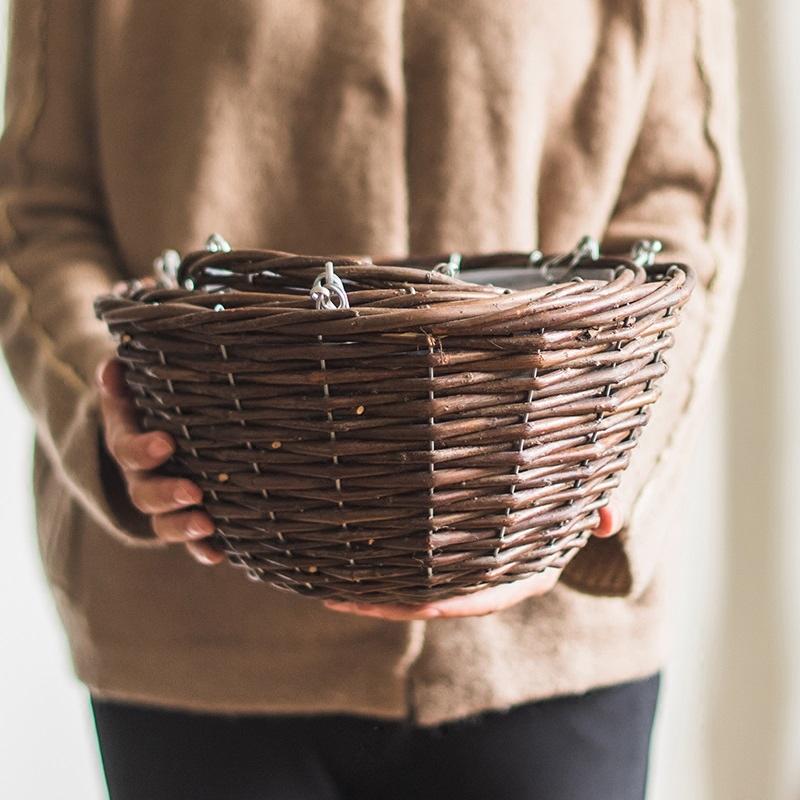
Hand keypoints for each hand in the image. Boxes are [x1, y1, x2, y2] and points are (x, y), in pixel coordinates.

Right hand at [95, 355, 223, 565]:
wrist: (152, 424)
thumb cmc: (149, 398)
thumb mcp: (133, 385)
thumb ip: (121, 379)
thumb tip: (111, 367)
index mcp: (127, 441)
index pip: (127, 449)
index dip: (144, 449)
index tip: (166, 443)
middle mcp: (140, 477)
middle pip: (145, 494)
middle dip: (168, 495)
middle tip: (193, 492)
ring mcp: (161, 500)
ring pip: (164, 522)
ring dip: (183, 527)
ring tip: (207, 525)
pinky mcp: (183, 515)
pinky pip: (189, 539)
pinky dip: (201, 549)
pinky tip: (219, 554)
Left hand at [323, 503, 622, 620]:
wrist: (550, 463)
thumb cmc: (563, 477)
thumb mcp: (581, 489)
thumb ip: (596, 502)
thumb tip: (608, 523)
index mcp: (522, 571)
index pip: (483, 597)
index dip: (447, 605)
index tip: (412, 605)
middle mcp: (487, 573)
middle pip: (435, 599)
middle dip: (390, 603)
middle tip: (341, 599)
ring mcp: (461, 562)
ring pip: (414, 586)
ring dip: (372, 590)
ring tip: (328, 587)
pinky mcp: (440, 547)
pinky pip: (407, 563)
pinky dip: (377, 566)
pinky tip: (341, 561)